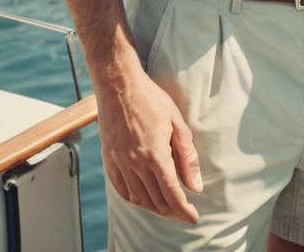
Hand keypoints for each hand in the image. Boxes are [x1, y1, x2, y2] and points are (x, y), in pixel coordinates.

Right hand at [96, 68, 202, 222]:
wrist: (119, 85)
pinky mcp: (109, 160)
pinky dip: (135, 200)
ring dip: (154, 207)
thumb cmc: (151, 99)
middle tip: (184, 212)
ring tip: (168, 208)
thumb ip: (187, 157)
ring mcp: (119, 163)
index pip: (172, 193)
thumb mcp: (177, 123)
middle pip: (155, 200)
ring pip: (138, 198)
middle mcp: (135, 163)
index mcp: (155, 154)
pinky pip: (122, 190)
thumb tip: (195, 186)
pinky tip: (144, 199)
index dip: (184, 210)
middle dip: (172, 211)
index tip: (193, 217)